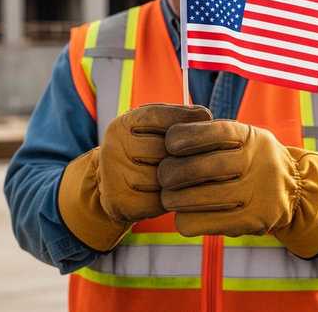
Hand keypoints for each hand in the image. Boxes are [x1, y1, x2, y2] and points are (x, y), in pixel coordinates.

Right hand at [58, 103, 211, 250]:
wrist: (111, 184)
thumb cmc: (144, 150)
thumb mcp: (153, 128)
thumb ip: (177, 119)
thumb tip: (206, 119)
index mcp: (124, 123)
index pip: (163, 116)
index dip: (189, 120)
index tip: (206, 125)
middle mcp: (114, 146)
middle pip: (168, 149)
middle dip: (187, 154)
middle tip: (197, 157)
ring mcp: (114, 175)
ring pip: (166, 178)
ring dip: (181, 180)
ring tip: (183, 177)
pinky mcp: (121, 201)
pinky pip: (160, 202)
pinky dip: (172, 199)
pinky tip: (171, 194)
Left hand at [158, 119, 317, 257]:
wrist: (293, 189)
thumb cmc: (251, 159)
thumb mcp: (241, 139)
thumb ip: (212, 136)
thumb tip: (166, 138)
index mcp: (251, 136)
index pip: (216, 132)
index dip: (188, 135)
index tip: (169, 142)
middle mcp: (259, 161)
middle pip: (206, 166)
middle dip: (173, 171)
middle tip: (162, 175)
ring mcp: (260, 192)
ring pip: (205, 197)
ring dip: (176, 199)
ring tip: (167, 197)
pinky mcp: (256, 220)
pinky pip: (210, 223)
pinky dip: (188, 220)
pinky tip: (183, 216)